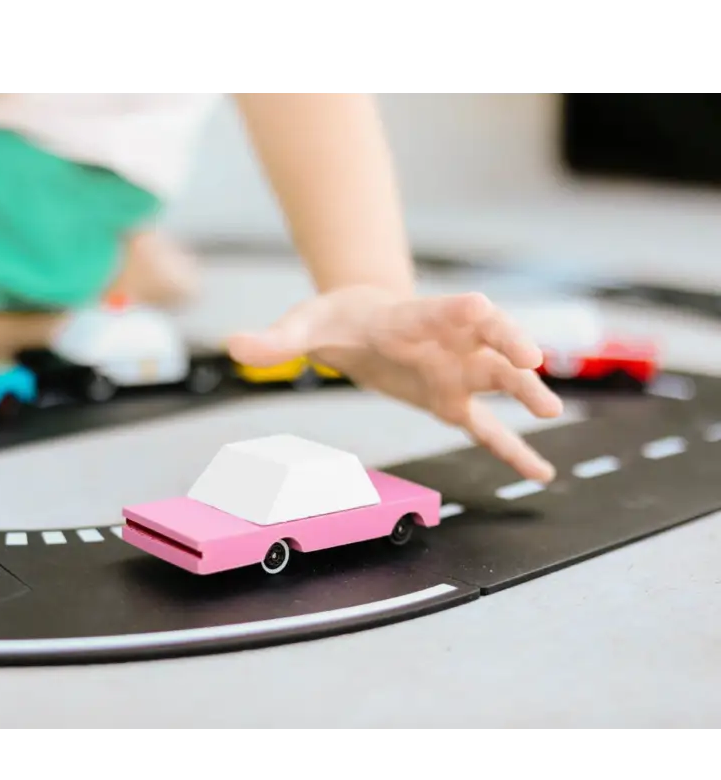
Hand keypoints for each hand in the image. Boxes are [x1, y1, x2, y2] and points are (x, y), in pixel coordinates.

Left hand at [227, 286, 563, 481]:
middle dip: (510, 348)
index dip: (461, 309)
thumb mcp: (302, 325)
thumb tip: (231, 346)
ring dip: (524, 393)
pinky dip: (511, 448)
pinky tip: (539, 470)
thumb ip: (274, 340)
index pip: (441, 308)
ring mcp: (452, 371)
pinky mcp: (450, 400)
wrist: (358, 316)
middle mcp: (443, 342)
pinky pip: (485, 428)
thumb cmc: (334, 317)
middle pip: (485, 340)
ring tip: (549, 413)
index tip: (482, 310)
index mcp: (409, 318)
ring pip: (496, 379)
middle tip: (531, 364)